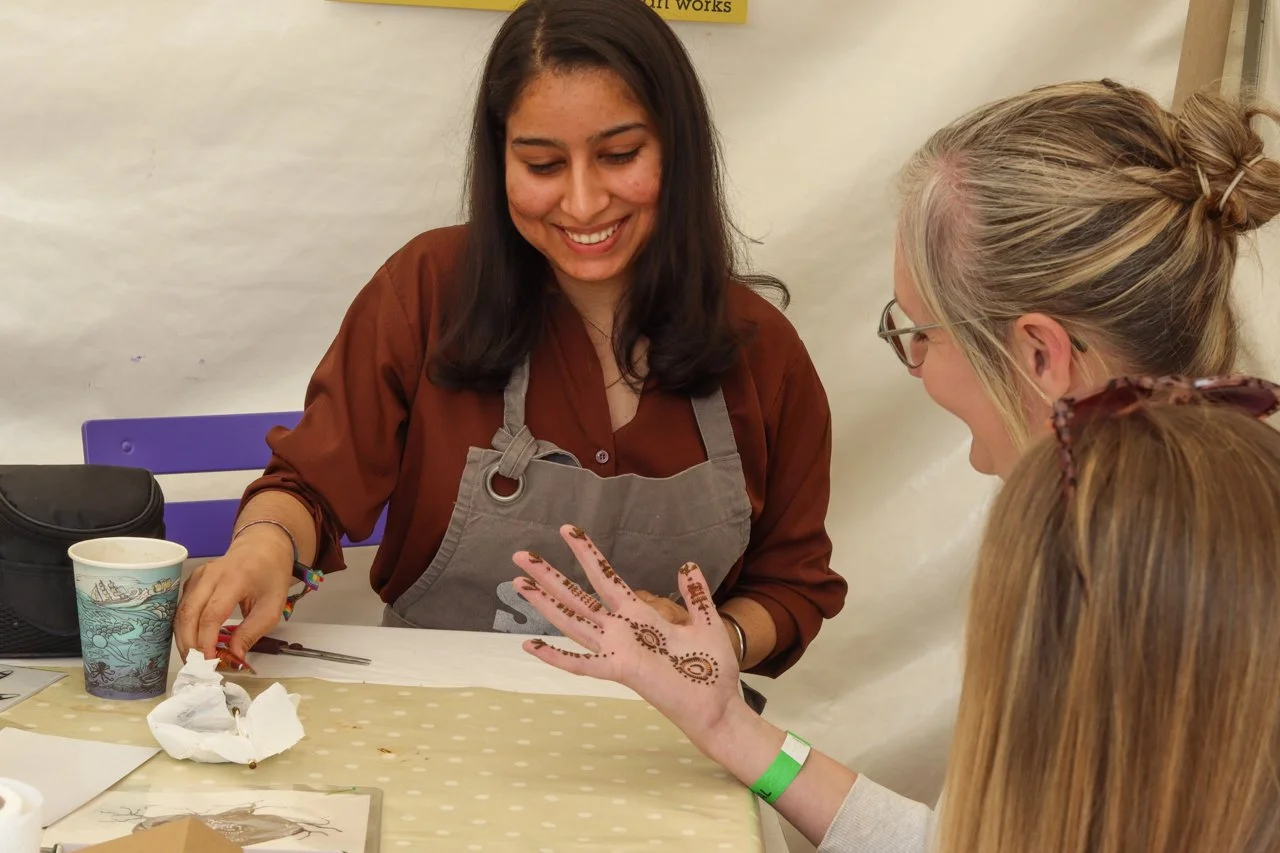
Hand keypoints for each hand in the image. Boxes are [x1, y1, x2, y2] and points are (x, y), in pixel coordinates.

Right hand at [174, 528, 293, 661]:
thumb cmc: (270, 576)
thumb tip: (233, 657)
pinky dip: (184, 627)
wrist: (263, 547)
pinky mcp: (192, 580)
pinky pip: (182, 607)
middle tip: (197, 666)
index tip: (209, 662)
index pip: (212, 614)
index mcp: (235, 578)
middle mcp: (211, 574)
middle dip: (190, 644)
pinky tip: (193, 642)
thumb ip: (252, 632)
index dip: (206, 641)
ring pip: (181, 612)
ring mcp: (198, 575)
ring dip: (184, 638)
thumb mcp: (272, 607)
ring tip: (194, 659)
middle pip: (189, 614)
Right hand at [511, 524, 740, 743]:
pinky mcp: (622, 670)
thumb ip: (694, 594)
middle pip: (577, 596)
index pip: (605, 577)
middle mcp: (622, 630)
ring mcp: (618, 650)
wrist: (719, 705)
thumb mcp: (705, 621)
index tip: (567, 530)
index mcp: (640, 615)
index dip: (586, 553)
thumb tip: (687, 564)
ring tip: (519, 583)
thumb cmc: (713, 669)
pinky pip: (583, 663)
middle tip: (521, 555)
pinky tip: (530, 646)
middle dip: (549, 575)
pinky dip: (556, 656)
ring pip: (572, 621)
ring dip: (545, 603)